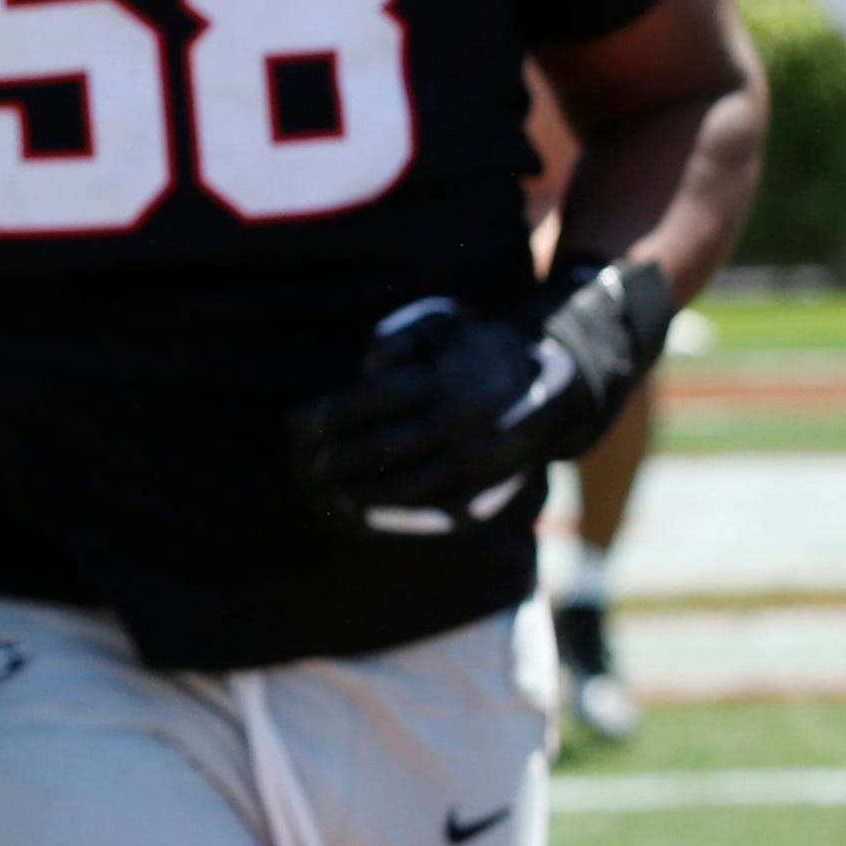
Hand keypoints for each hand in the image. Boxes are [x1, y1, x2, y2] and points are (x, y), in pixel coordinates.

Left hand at [287, 263, 671, 536]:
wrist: (552, 383)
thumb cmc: (476, 346)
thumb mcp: (442, 320)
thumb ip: (398, 334)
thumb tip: (365, 370)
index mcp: (451, 379)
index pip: (370, 401)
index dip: (324, 416)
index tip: (293, 426)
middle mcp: (468, 423)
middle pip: (380, 448)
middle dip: (329, 458)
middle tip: (299, 465)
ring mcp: (482, 464)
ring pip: (403, 488)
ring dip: (351, 495)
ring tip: (317, 492)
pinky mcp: (491, 495)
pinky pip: (435, 520)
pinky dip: (392, 525)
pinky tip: (357, 521)